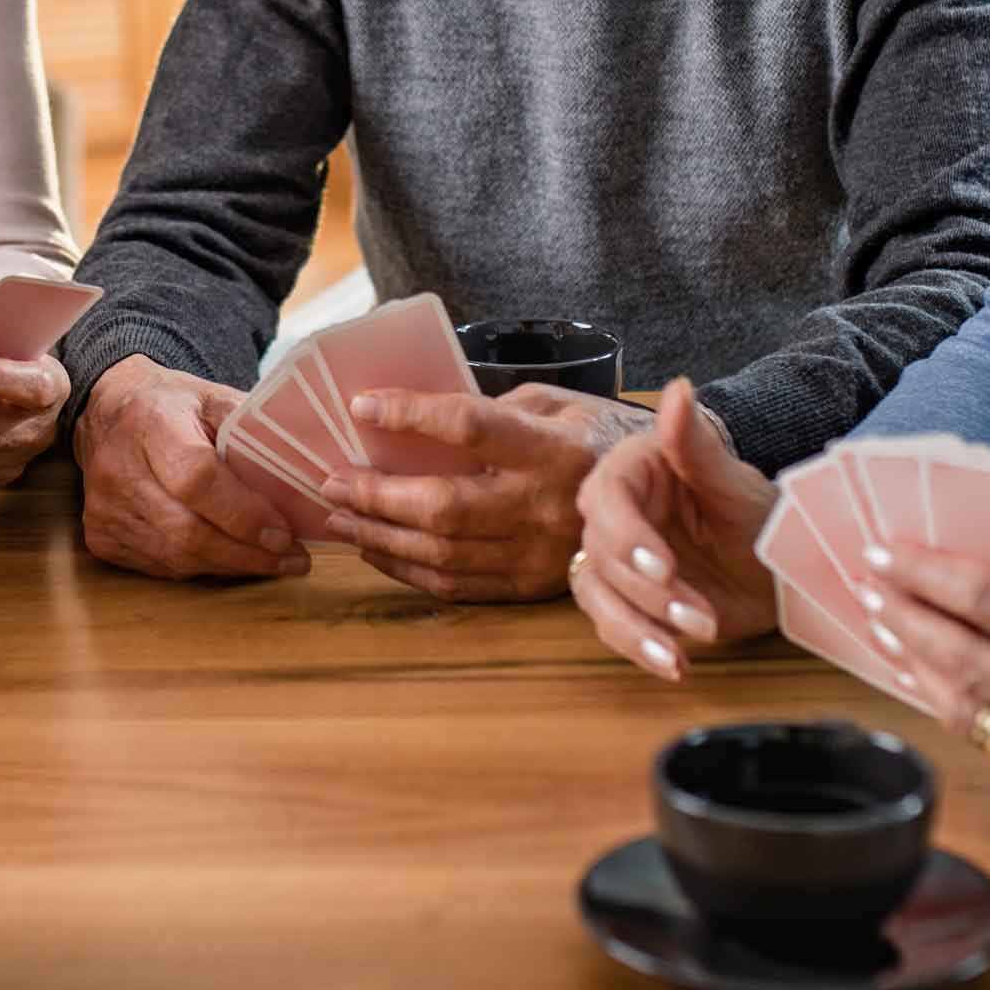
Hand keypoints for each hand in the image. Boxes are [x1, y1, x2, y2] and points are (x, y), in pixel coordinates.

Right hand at [73, 356, 303, 580]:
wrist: (107, 412)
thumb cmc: (172, 406)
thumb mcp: (213, 397)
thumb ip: (252, 429)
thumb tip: (306, 472)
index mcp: (151, 424)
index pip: (196, 478)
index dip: (243, 513)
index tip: (284, 533)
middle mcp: (119, 469)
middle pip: (186, 530)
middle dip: (247, 553)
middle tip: (292, 560)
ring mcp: (104, 507)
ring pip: (175, 556)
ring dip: (230, 565)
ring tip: (272, 563)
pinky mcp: (100, 535)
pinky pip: (159, 566)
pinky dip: (201, 566)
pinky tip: (230, 558)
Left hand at [317, 383, 646, 602]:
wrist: (657, 500)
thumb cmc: (596, 436)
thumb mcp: (556, 402)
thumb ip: (492, 408)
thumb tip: (415, 419)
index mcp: (554, 447)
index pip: (470, 426)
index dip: (411, 414)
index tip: (362, 405)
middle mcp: (547, 504)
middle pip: (443, 505)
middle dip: (376, 495)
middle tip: (331, 480)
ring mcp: (540, 553)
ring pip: (442, 554)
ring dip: (379, 537)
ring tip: (339, 517)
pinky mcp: (532, 587)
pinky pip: (456, 587)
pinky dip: (407, 570)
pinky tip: (377, 549)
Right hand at [572, 378, 783, 677]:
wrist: (783, 567)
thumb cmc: (761, 514)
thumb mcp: (734, 482)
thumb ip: (695, 443)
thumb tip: (678, 388)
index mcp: (636, 470)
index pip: (606, 497)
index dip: (626, 535)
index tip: (663, 567)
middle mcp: (618, 512)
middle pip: (601, 552)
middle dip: (647, 592)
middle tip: (698, 616)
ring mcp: (618, 560)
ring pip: (598, 594)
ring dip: (637, 627)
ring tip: (685, 652)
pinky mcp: (627, 600)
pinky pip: (613, 625)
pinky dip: (640, 647)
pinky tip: (677, 664)